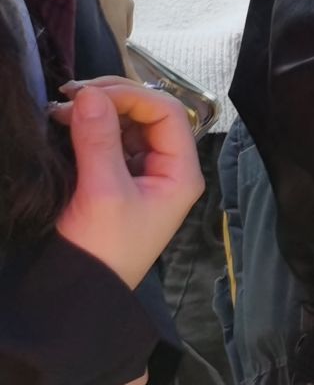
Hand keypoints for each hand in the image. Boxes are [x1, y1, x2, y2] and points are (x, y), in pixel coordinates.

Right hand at [48, 79, 203, 288]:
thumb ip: (98, 141)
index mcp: (181, 173)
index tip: (90, 93)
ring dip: (98, 110)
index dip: (132, 96)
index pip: (169, 114)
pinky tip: (64, 122)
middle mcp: (168, 169)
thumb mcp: (102, 193)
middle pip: (150, 114)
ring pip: (128, 124)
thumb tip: (89, 94)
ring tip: (61, 110)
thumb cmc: (103, 249)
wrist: (81, 291)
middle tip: (70, 96)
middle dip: (112, 99)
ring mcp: (143, 173)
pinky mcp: (117, 178)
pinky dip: (89, 126)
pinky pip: (110, 139)